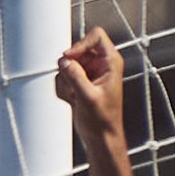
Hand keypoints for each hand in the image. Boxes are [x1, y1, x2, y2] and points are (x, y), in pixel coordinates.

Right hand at [56, 26, 125, 146]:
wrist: (101, 139)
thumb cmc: (103, 121)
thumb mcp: (88, 97)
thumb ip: (74, 76)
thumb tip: (63, 61)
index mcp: (111, 62)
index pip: (96, 37)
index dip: (80, 45)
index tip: (69, 58)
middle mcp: (101, 65)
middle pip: (78, 51)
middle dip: (70, 69)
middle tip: (71, 85)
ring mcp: (89, 74)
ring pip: (68, 65)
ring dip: (66, 81)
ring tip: (74, 97)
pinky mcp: (80, 83)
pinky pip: (64, 78)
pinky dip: (64, 90)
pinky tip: (72, 101)